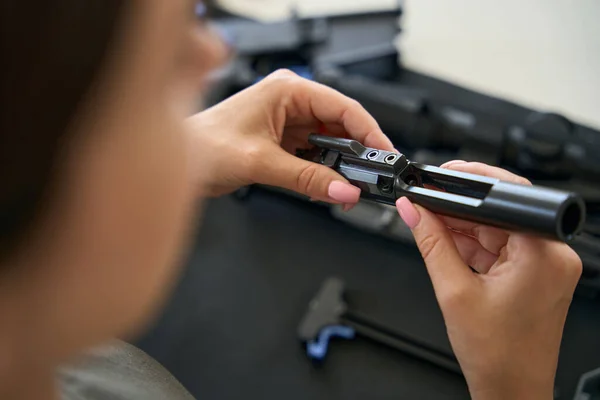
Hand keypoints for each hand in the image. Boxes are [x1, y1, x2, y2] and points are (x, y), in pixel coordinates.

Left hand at [187, 69, 393, 205]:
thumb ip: (307, 178)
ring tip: (345, 187)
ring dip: (338, 166)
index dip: (369, 132)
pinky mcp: (283, 139)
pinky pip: (314, 153)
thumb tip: (343, 190)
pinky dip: (322, 171)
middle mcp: (289, 100)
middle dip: (355, 154)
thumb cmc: (203, 146)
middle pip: (340, 125)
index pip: (343, 107)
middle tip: (368, 179)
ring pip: (329, 142)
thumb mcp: (262, 163)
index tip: (385, 155)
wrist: (179, 162)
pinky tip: (324, 185)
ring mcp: (287, 120)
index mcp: (286, 89)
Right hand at [395, 161, 581, 399]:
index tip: (435, 182)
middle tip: (424, 208)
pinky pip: (499, 244)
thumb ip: (431, 243)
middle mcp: (552, 254)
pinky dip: (473, 244)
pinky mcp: (535, 271)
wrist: (511, 389)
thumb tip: (413, 210)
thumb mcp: (453, 291)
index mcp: (543, 254)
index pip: (501, 198)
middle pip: (497, 211)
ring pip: (495, 226)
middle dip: (457, 208)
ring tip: (433, 236)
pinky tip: (448, 247)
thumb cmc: (497, 354)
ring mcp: (545, 263)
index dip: (463, 185)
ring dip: (462, 227)